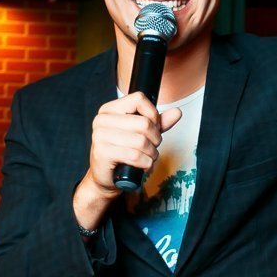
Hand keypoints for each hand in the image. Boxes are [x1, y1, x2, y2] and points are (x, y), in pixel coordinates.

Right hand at [77, 92, 181, 206]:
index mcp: (110, 110)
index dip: (153, 115)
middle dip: (155, 138)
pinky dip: (145, 163)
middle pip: (143, 123)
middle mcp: (102, 120)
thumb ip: (158, 123)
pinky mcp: (102, 153)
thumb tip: (177, 112)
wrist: (107, 177)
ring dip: (151, 153)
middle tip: (152, 147)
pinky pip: (135, 156)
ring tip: (148, 157)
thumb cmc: (123, 153)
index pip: (138, 99)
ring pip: (141, 141)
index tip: (154, 127)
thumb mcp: (142, 134)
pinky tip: (142, 166)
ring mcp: (100, 136)